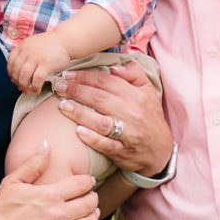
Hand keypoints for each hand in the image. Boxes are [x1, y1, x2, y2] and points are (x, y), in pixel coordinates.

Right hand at [0, 143, 99, 219]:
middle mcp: (57, 215)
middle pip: (89, 203)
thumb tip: (47, 145)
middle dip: (93, 197)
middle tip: (91, 196)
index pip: (81, 184)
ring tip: (92, 213)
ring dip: (94, 216)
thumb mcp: (12, 181)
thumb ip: (33, 163)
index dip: (88, 181)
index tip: (89, 181)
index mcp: (49, 195)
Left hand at [8, 32, 70, 92]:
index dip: (10, 73)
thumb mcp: (33, 44)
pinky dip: (35, 87)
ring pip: (24, 76)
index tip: (13, 79)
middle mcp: (27, 51)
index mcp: (23, 45)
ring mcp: (36, 57)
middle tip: (20, 88)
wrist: (66, 40)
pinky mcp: (46, 64)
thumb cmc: (51, 45)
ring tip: (27, 91)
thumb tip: (17, 72)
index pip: (10, 61)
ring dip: (23, 86)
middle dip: (16, 82)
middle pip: (16, 70)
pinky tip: (37, 90)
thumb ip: (24, 54)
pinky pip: (37, 79)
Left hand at [55, 62, 172, 175]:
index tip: (68, 75)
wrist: (161, 151)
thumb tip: (114, 67)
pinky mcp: (123, 152)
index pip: (107, 82)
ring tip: (62, 106)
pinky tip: (78, 131)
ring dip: (79, 113)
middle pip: (100, 98)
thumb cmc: (150, 117)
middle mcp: (133, 113)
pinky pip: (106, 145)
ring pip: (101, 121)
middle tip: (58, 87)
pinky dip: (92, 138)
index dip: (85, 77)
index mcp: (137, 96)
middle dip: (76, 91)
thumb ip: (134, 74)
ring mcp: (128, 134)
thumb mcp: (148, 91)